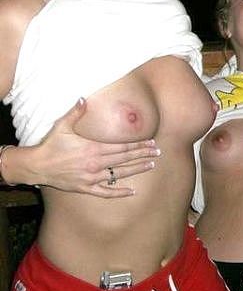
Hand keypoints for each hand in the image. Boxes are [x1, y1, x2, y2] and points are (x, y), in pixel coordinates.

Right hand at [14, 98, 159, 196]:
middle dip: (143, 155)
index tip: (151, 142)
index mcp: (93, 148)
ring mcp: (91, 177)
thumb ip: (75, 112)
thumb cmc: (50, 145)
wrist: (35, 166)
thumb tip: (83, 98)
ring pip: (119, 174)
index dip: (138, 145)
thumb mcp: (62, 126)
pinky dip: (119, 192)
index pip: (122, 147)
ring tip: (151, 165)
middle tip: (158, 152)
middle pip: (125, 159)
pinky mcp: (85, 188)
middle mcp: (95, 163)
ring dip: (136, 170)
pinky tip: (132, 191)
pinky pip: (105, 192)